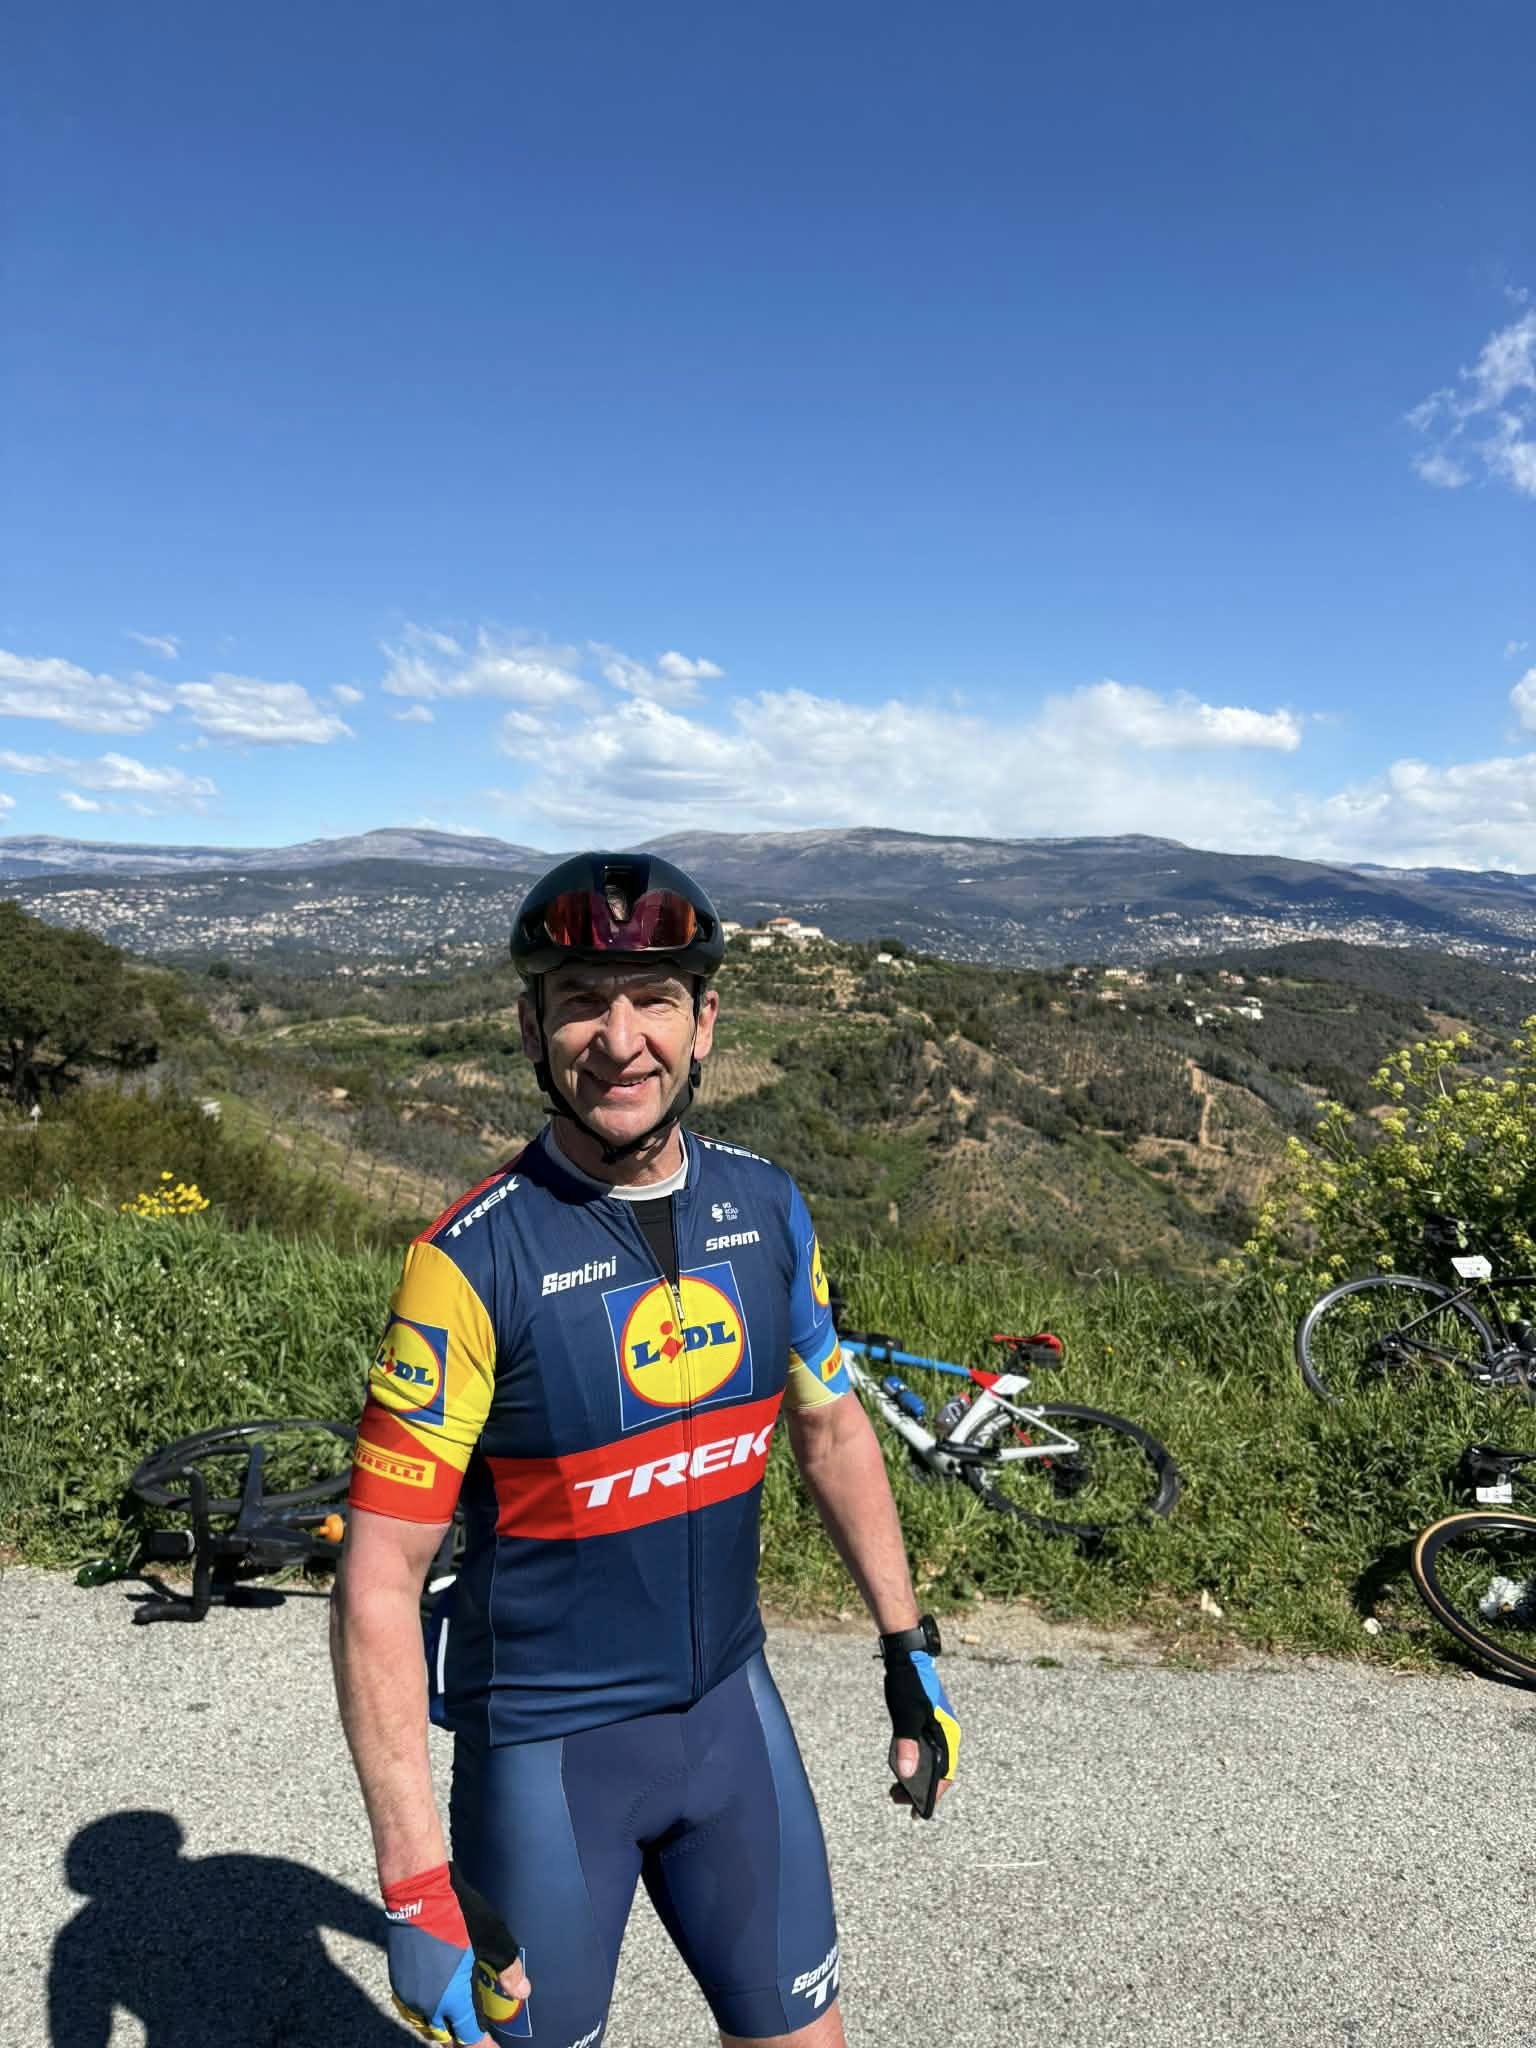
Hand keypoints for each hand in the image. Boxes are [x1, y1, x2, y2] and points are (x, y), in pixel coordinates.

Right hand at [383, 1863, 529, 2042]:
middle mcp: (429, 2006)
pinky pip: (413, 2011)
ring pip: (427, 2028)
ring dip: (443, 2029)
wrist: (419, 1894)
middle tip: (477, 2036)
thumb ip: (508, 1971)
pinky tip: (437, 2003)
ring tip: (457, 2023)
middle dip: (462, 2040)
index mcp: (453, 2000)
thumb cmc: (458, 1915)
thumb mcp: (492, 1941)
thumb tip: (523, 1992)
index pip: (470, 2039)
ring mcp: (410, 1996)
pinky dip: (427, 2015)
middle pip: (446, 2038)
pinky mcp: (398, 1983)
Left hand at [882, 1639, 959, 1819]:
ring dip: (915, 1777)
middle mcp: (946, 1733)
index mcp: (947, 1734)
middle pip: (938, 1770)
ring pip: (930, 1760)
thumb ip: (906, 1745)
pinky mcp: (927, 1722)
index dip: (935, 1795)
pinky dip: (913, 1762)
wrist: (907, 1656)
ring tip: (895, 1789)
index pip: (946, 1773)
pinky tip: (900, 1768)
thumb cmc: (909, 1684)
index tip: (918, 1811)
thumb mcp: (906, 1716)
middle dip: (920, 1789)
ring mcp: (937, 1728)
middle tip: (897, 1800)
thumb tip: (905, 1774)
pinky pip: (924, 1750)